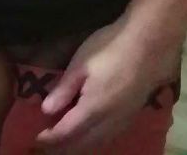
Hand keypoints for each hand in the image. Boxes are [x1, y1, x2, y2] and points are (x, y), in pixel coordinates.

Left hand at [36, 14, 182, 153]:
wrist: (151, 43)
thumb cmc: (111, 48)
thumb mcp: (81, 64)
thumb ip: (64, 89)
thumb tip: (46, 110)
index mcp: (92, 110)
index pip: (66, 134)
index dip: (49, 139)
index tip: (36, 139)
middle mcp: (109, 122)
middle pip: (82, 144)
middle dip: (63, 147)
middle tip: (47, 143)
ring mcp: (124, 120)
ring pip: (98, 143)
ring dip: (80, 145)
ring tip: (66, 140)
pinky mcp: (134, 114)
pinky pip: (110, 136)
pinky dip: (95, 139)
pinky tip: (91, 131)